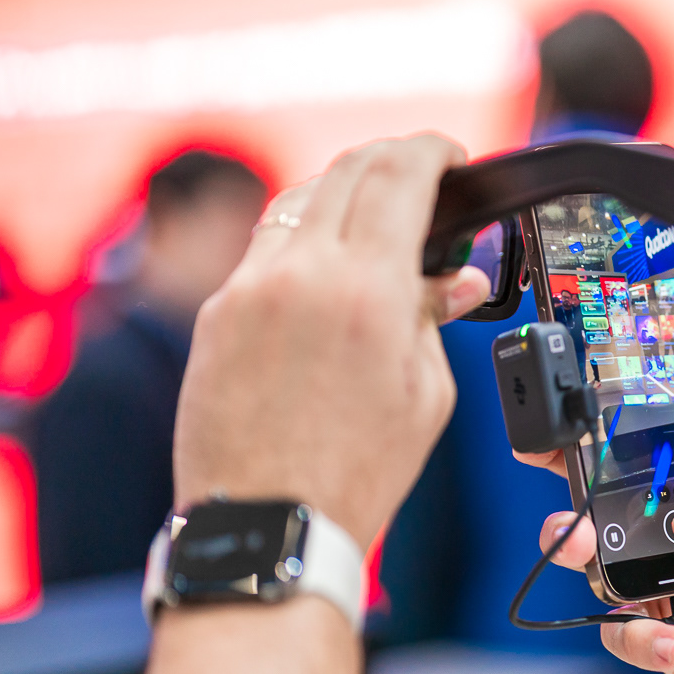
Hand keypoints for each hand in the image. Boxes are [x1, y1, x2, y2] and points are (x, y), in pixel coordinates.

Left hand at [173, 136, 489, 545]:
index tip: (450, 155)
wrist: (268, 524)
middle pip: (347, 170)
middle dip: (391, 160)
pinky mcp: (217, 314)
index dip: (433, 150)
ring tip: (373, 221)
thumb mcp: (425, 395)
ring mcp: (249, 289)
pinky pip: (265, 250)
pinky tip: (325, 270)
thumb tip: (456, 282)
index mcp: (366, 290)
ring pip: (299, 202)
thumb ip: (436, 319)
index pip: (400, 174)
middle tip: (420, 174)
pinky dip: (303, 241)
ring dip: (342, 195)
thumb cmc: (352, 474)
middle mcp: (301, 273)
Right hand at [520, 419, 673, 673]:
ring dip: (587, 557)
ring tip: (596, 559)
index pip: (665, 440)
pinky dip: (638, 636)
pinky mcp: (672, 637)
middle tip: (574, 505)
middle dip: (578, 493)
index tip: (583, 424)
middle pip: (615, 497)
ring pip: (603, 562)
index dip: (620, 428)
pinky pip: (625, 632)